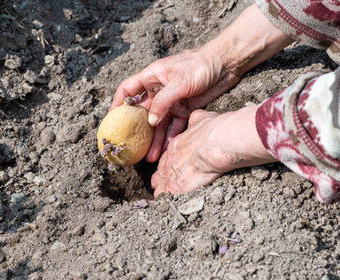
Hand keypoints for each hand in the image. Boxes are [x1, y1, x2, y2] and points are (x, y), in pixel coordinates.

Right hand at [112, 48, 240, 162]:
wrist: (227, 63)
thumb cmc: (201, 64)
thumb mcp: (180, 82)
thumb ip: (163, 102)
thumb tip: (150, 122)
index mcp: (152, 77)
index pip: (128, 90)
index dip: (118, 104)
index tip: (112, 121)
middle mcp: (160, 90)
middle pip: (144, 112)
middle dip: (139, 130)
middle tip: (133, 147)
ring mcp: (173, 100)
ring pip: (160, 122)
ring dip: (155, 138)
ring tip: (150, 156)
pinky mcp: (186, 108)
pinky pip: (176, 125)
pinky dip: (172, 136)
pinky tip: (167, 149)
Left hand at [151, 106, 276, 195]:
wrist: (219, 143)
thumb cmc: (216, 130)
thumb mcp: (203, 118)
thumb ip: (196, 120)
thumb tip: (197, 118)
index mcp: (177, 143)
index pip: (167, 156)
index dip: (171, 164)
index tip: (175, 168)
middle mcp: (170, 158)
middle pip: (160, 172)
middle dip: (164, 178)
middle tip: (170, 184)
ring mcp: (171, 173)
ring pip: (159, 185)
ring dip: (164, 190)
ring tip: (168, 198)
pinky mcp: (175, 187)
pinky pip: (163, 196)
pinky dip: (166, 200)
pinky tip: (170, 204)